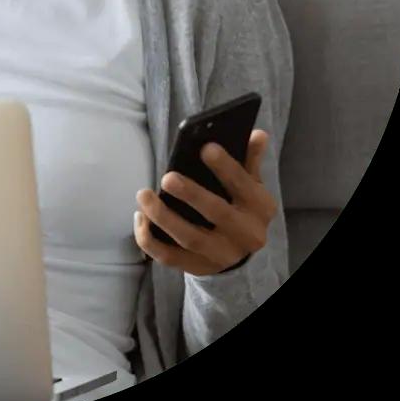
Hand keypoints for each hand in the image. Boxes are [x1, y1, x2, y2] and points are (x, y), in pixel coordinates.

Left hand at [133, 129, 276, 276]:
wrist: (240, 251)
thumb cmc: (240, 206)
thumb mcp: (250, 184)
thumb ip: (249, 159)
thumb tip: (257, 133)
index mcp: (259, 208)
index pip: (243, 186)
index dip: (226, 167)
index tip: (205, 147)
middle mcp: (245, 235)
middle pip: (217, 215)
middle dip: (192, 195)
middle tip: (167, 177)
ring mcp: (220, 255)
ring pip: (189, 238)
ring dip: (163, 217)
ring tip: (143, 195)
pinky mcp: (197, 267)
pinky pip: (169, 257)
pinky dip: (151, 239)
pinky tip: (140, 217)